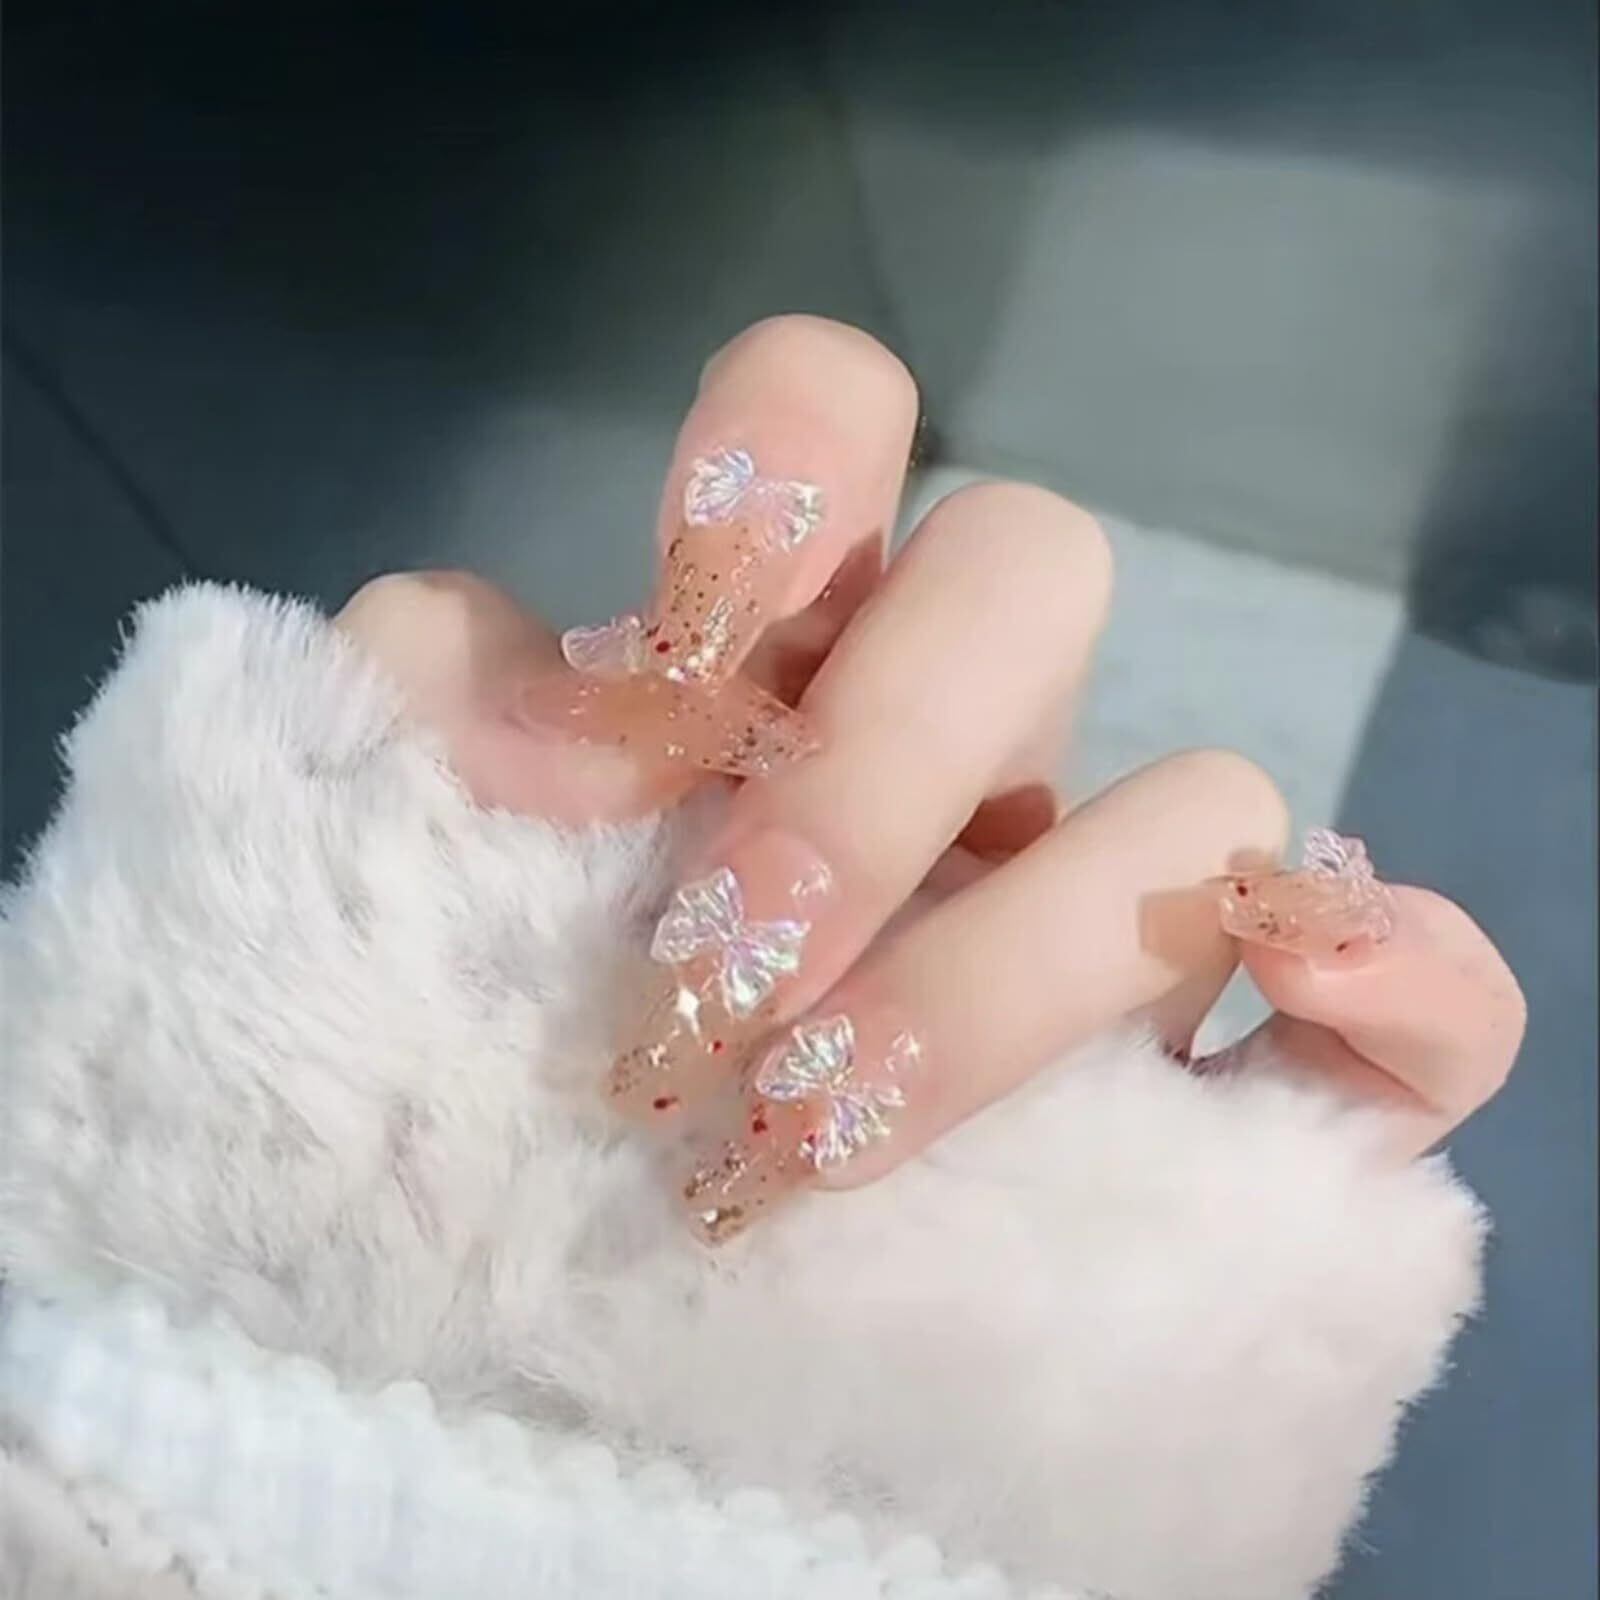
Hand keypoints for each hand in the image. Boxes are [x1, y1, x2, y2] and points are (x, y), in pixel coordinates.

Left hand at [337, 315, 1524, 1243]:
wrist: (647, 1324)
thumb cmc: (551, 1067)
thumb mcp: (449, 879)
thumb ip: (446, 739)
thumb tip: (504, 719)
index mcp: (797, 653)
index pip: (832, 421)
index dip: (772, 483)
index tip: (663, 681)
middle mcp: (983, 742)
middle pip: (1035, 569)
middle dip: (871, 773)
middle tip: (712, 986)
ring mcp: (1136, 890)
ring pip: (1203, 794)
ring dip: (1008, 967)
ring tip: (813, 1131)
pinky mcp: (1272, 1062)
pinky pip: (1425, 991)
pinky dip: (1401, 988)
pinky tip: (1272, 1040)